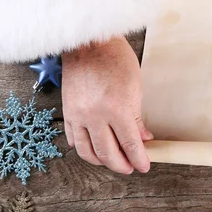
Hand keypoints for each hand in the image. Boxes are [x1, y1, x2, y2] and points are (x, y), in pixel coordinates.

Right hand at [62, 36, 152, 174]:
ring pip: (88, 151)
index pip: (130, 144)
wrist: (88, 43)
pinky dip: (84, 149)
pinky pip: (74, 139)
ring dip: (102, 161)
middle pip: (108, 153)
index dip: (139, 159)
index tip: (144, 166)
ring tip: (112, 162)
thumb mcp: (135, 87)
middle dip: (121, 165)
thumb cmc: (116, 59)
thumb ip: (137, 117)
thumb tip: (142, 138)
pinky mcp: (67, 112)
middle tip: (130, 168)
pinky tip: (93, 150)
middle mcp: (95, 116)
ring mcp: (78, 115)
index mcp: (117, 109)